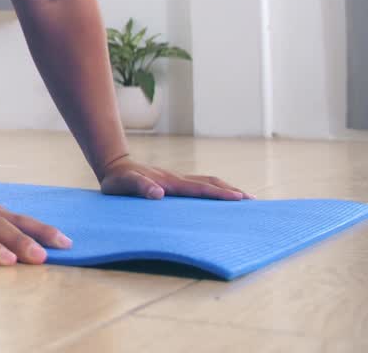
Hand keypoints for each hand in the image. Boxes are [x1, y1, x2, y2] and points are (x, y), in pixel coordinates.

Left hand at [99, 155, 254, 200]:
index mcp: (170, 182)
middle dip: (232, 191)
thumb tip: (158, 194)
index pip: (199, 189)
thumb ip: (139, 187)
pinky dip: (215, 190)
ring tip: (245, 200)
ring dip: (226, 189)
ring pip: (207, 182)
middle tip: (253, 202)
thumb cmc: (117, 179)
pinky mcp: (174, 183)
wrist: (113, 165)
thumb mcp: (123, 184)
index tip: (239, 198)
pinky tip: (220, 198)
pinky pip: (200, 186)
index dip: (219, 194)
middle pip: (210, 183)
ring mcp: (177, 180)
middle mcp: (177, 179)